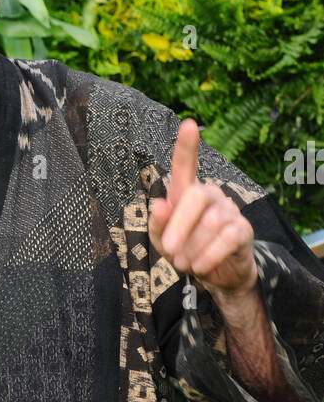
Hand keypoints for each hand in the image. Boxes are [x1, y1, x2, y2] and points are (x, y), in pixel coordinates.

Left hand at [148, 117, 257, 296]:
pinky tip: (201, 266)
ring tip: (184, 263)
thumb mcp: (163, 242)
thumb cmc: (186, 251)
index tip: (189, 124)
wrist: (215, 277)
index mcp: (187, 194)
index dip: (187, 146)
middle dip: (180, 224)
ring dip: (193, 246)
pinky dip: (210, 255)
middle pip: (197, 195)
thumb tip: (161, 205)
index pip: (186, 166)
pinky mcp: (244, 230)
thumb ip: (158, 225)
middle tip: (169, 250)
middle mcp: (211, 195)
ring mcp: (230, 210)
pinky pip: (228, 238)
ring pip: (212, 221)